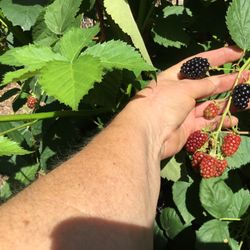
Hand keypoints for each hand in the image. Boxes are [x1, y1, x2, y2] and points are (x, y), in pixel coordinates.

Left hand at [129, 46, 247, 158]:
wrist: (148, 134)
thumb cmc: (162, 103)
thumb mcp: (184, 88)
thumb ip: (205, 84)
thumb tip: (222, 79)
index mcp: (174, 77)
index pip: (199, 62)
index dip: (218, 56)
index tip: (238, 52)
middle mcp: (179, 93)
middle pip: (208, 85)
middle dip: (229, 81)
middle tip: (249, 77)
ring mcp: (183, 111)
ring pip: (210, 105)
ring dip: (228, 103)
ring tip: (248, 100)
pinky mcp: (187, 127)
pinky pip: (207, 122)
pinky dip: (219, 121)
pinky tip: (234, 120)